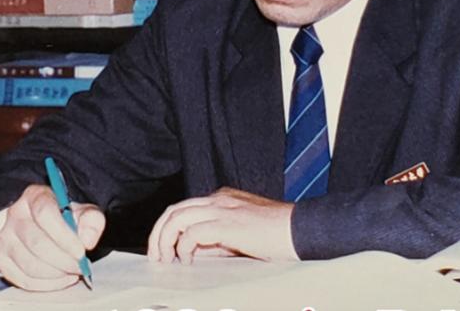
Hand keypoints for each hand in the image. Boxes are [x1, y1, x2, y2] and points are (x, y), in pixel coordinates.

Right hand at [0, 184, 105, 291]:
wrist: (39, 224)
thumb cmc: (62, 217)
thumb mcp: (82, 211)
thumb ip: (91, 221)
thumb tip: (87, 241)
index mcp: (35, 196)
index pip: (44, 213)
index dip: (64, 236)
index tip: (81, 251)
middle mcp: (15, 215)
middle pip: (37, 243)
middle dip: (64, 260)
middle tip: (80, 266)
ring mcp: (5, 238)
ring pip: (29, 265)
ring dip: (56, 274)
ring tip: (72, 272)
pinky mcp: (1, 259)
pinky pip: (23, 280)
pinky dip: (46, 284)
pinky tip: (60, 279)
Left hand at [147, 187, 296, 263]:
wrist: (303, 230)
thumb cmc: (279, 235)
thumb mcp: (241, 234)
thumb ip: (217, 239)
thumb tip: (194, 252)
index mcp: (222, 199)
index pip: (184, 208)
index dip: (168, 229)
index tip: (164, 249)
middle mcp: (219, 200)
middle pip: (174, 210)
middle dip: (159, 233)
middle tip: (156, 256)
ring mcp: (223, 209)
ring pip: (178, 218)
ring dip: (165, 239)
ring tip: (166, 258)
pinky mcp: (229, 224)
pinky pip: (193, 232)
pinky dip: (184, 247)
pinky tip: (188, 259)